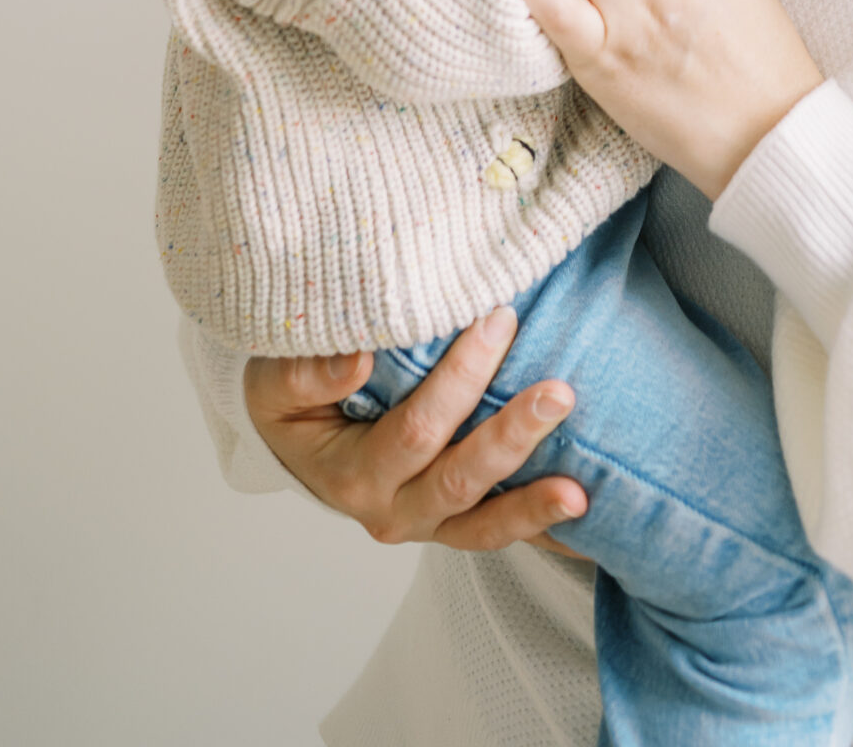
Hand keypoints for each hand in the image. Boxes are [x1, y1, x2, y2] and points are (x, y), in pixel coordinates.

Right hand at [243, 310, 587, 552]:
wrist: (297, 436)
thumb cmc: (292, 397)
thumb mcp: (275, 380)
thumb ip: (308, 373)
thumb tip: (359, 359)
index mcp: (349, 474)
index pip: (415, 430)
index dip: (458, 380)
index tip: (498, 319)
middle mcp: (389, 509)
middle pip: (457, 479)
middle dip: (510, 436)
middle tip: (558, 392)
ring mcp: (424, 522)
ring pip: (481, 523)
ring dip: (532, 503)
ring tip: (578, 488)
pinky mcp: (451, 523)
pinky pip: (495, 534)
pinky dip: (537, 528)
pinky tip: (578, 513)